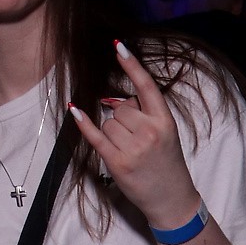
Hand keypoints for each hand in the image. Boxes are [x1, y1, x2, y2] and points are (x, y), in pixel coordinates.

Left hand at [67, 41, 201, 230]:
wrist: (172, 198)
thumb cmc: (166, 162)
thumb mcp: (165, 133)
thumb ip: (144, 113)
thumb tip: (111, 100)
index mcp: (165, 120)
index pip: (146, 87)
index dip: (132, 65)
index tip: (118, 46)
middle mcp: (149, 131)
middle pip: (119, 107)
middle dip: (121, 117)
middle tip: (136, 138)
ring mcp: (133, 147)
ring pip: (106, 122)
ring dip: (111, 132)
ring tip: (129, 150)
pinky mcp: (116, 161)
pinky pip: (94, 135)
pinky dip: (83, 122)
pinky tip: (74, 108)